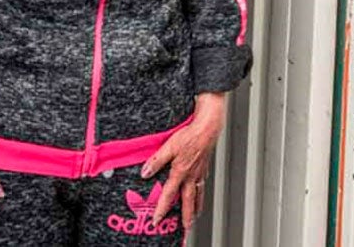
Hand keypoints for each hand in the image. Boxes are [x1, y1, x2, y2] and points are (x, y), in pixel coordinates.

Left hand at [140, 92, 227, 229]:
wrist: (208, 127)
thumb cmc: (190, 135)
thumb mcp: (169, 147)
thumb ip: (156, 161)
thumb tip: (145, 173)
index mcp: (180, 172)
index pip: (169, 195)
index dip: (162, 209)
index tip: (157, 220)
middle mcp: (191, 175)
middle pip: (188, 200)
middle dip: (186, 215)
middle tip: (186, 227)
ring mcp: (200, 172)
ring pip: (198, 194)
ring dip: (197, 207)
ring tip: (196, 216)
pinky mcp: (205, 166)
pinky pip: (203, 184)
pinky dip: (202, 192)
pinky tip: (200, 192)